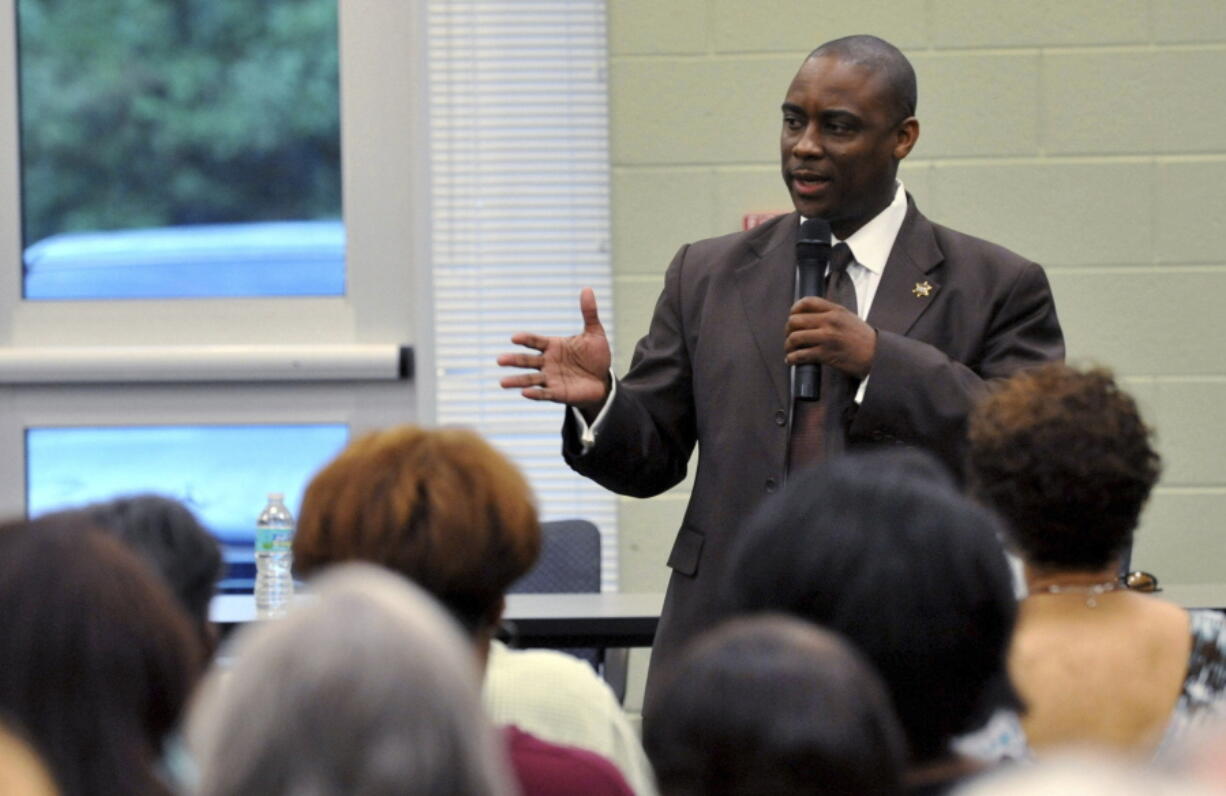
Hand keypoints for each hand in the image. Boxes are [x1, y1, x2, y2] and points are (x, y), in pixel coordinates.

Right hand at [497, 287, 612, 412]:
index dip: (525, 339)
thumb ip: (589, 313)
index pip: (535, 341)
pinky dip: (535, 394)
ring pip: (530, 379)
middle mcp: (548, 362)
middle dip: (513, 360)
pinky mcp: (557, 393)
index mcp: (553, 346)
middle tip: (500, 360)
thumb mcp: (594, 333)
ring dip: (517, 381)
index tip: (515, 338)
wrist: (603, 380)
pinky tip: (524, 393)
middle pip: (527, 361)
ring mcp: (551, 378)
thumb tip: (587, 288)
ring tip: (502, 382)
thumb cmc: (596, 356)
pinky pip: (544, 394)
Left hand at [785, 297, 875, 377]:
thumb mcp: (848, 318)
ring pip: (795, 338)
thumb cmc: (863, 339)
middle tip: (790, 336)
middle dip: (788, 330)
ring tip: (790, 350)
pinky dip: (792, 359)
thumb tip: (810, 316)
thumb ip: (831, 314)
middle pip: (795, 320)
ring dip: (788, 345)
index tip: (792, 316)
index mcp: (835, 310)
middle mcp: (829, 321)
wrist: (877, 355)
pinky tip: (792, 360)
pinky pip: (801, 355)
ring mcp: (827, 338)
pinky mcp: (826, 354)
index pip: (807, 302)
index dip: (794, 309)